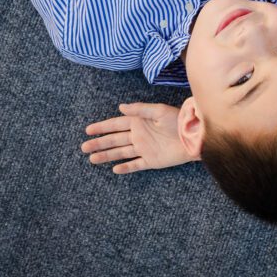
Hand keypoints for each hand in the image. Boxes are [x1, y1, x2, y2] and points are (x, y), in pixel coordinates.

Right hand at [81, 102, 196, 173]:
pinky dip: (126, 167)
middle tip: (84, 146)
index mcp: (139, 122)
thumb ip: (140, 109)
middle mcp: (139, 136)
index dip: (102, 127)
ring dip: (107, 155)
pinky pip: (135, 165)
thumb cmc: (177, 121)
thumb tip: (120, 107)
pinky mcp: (151, 160)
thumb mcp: (159, 111)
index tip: (88, 130)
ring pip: (121, 153)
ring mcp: (144, 149)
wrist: (193, 137)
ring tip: (92, 158)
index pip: (116, 125)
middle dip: (99, 143)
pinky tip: (115, 169)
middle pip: (115, 140)